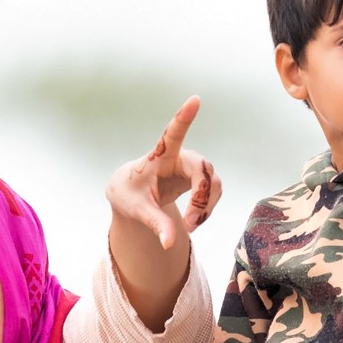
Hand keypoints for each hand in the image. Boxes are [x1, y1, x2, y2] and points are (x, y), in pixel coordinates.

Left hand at [105, 96, 221, 248]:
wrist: (133, 193)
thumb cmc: (129, 195)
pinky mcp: (199, 178)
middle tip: (190, 224)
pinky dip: (206, 209)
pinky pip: (213, 192)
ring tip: (190, 227)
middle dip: (201, 197)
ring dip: (205, 207)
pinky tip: (194, 222)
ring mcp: (192, 167)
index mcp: (159, 156)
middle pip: (203, 168)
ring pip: (213, 182)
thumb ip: (154, 224)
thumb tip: (170, 243)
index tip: (194, 99)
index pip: (173, 134)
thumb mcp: (136, 210)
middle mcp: (180, 157)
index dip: (184, 118)